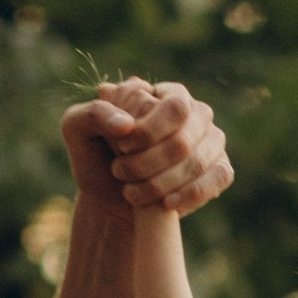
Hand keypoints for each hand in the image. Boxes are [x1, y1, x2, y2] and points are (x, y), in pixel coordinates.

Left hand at [62, 77, 230, 217]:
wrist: (111, 198)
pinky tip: (166, 204)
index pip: (175, 105)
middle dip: (148, 163)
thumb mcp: (78, 131)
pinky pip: (218, 178)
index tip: (121, 147)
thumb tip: (125, 123)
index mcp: (166, 94)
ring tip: (132, 193)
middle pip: (185, 139)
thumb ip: (93, 114)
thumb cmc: (96, 158)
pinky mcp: (219, 169)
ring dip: (161, 183)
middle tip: (120, 173)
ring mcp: (211, 141)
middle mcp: (195, 113)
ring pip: (199, 162)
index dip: (149, 131)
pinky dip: (190, 194)